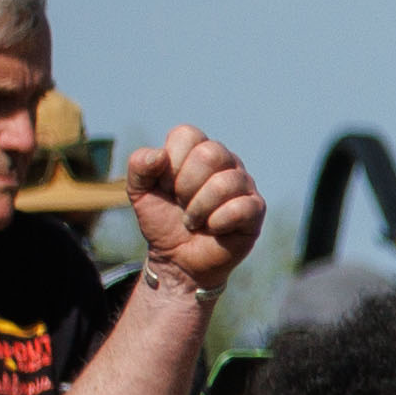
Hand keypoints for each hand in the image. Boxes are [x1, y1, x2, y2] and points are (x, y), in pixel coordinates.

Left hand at [126, 124, 267, 289]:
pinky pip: (240, 208)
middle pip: (210, 154)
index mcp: (197, 150)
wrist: (177, 259)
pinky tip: (213, 229)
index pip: (187, 135)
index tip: (166, 186)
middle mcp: (225, 161)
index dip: (171, 163)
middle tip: (182, 204)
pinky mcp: (256, 209)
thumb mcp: (139, 193)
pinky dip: (217, 223)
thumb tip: (159, 156)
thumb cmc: (162, 221)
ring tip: (194, 221)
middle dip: (185, 186)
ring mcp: (244, 184)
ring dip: (199, 209)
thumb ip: (139, 166)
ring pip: (224, 183)